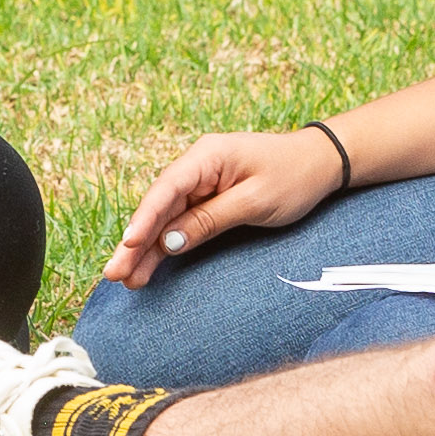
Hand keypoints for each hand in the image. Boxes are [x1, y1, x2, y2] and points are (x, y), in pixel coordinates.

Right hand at [111, 129, 346, 286]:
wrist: (319, 164)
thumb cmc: (292, 177)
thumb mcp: (255, 201)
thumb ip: (210, 220)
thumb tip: (169, 242)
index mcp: (207, 156)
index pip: (166, 189)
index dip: (144, 219)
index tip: (127, 245)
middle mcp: (196, 167)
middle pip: (158, 207)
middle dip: (135, 242)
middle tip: (114, 274)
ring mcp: (200, 183)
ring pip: (165, 218)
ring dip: (145, 248)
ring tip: (126, 279)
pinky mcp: (206, 198)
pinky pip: (179, 222)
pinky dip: (165, 244)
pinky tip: (147, 266)